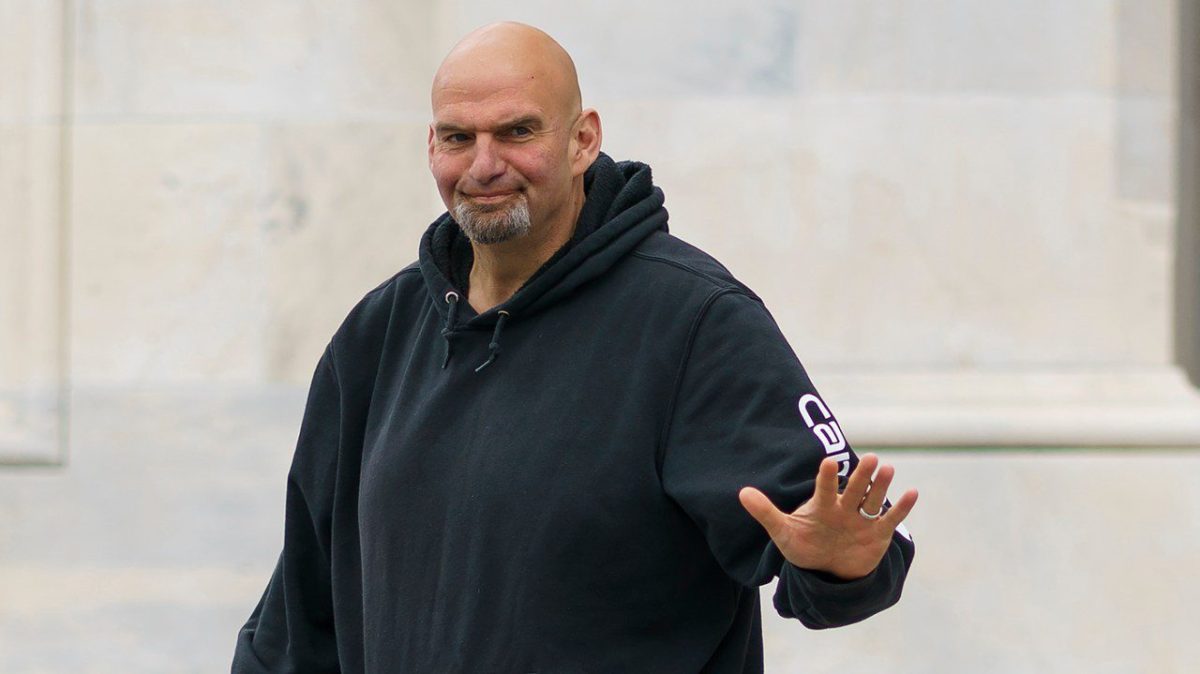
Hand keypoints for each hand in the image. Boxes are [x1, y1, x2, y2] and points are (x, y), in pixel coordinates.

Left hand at [738, 453, 917, 580]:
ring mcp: (862, 520)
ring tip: (888, 468)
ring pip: (872, 499)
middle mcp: (844, 508)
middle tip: (870, 458)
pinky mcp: (877, 534)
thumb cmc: (804, 545)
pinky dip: (901, 507)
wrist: (826, 570)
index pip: (824, 489)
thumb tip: (741, 493)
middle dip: (860, 476)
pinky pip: (890, 519)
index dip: (826, 477)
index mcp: (822, 506)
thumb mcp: (783, 532)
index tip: (828, 461)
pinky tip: (912, 492)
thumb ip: (765, 512)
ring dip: (880, 486)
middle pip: (853, 489)